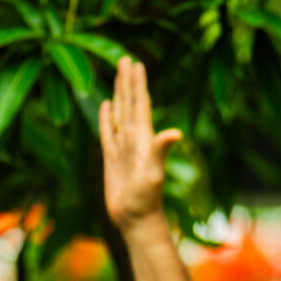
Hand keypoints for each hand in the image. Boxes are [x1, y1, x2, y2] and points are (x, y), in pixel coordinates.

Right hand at [100, 58, 182, 233]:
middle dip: (128, 82)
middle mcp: (134, 140)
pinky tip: (105, 105)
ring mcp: (123, 149)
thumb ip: (161, 151)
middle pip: (130, 104)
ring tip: (117, 76)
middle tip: (126, 59)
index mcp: (144, 138)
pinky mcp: (112, 159)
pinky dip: (106, 117)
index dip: (137, 85)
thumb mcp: (153, 174)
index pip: (140, 105)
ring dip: (118, 95)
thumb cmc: (145, 200)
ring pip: (119, 114)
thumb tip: (175, 133)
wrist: (135, 220)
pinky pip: (107, 132)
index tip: (135, 64)